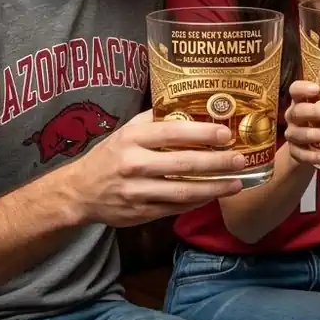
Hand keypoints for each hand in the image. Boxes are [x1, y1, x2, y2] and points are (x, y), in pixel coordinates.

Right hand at [61, 110, 247, 227]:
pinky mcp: (141, 212)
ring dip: (215, 187)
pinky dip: (198, 201)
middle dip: (217, 162)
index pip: (172, 132)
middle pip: (184, 163)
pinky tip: (215, 194)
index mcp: (132, 138)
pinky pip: (176, 207)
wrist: (79, 191)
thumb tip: (195, 107)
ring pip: (183, 191)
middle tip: (241, 159)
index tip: (226, 133)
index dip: (202, 133)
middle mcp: (134, 163)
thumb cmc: (112, 154)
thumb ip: (157, 120)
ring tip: (238, 182)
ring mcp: (137, 191)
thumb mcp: (128, 130)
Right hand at [283, 80, 319, 165]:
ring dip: (317, 134)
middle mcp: (293, 116)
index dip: (303, 88)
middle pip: (298, 112)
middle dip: (315, 112)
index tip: (317, 89)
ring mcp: (292, 133)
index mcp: (301, 101)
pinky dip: (311, 155)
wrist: (305, 147)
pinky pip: (300, 154)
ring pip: (298, 133)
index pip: (295, 90)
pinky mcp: (294, 151)